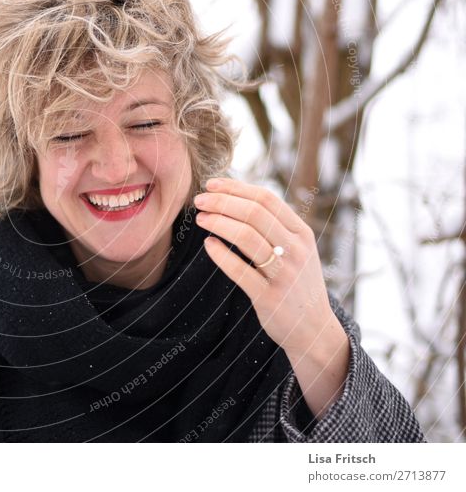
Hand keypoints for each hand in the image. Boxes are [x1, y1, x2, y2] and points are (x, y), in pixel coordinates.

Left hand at [194, 177, 349, 417]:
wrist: (314, 329)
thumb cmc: (296, 282)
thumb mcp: (297, 249)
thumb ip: (276, 225)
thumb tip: (238, 196)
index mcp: (301, 233)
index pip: (267, 199)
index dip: (235, 188)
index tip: (211, 184)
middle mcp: (296, 250)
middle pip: (254, 214)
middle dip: (222, 202)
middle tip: (199, 200)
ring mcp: (284, 274)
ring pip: (247, 238)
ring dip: (218, 223)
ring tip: (200, 218)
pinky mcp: (269, 297)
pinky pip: (241, 271)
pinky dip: (221, 255)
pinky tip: (208, 245)